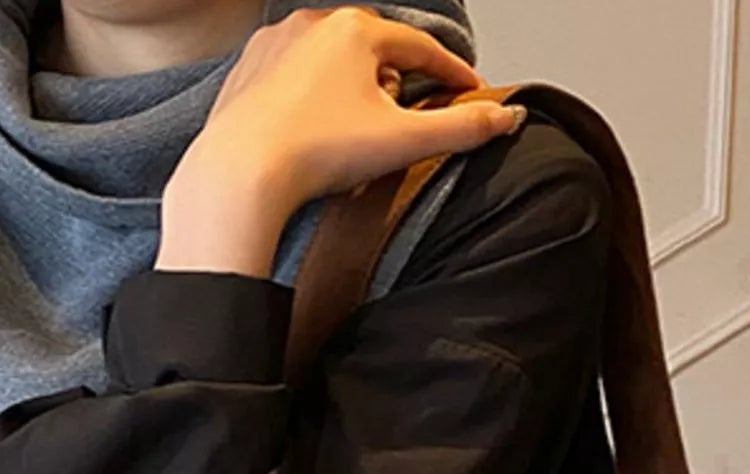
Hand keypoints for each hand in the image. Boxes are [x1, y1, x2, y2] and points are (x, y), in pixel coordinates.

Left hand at [159, 7, 526, 277]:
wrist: (242, 173)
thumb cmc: (314, 152)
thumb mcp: (406, 142)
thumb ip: (462, 130)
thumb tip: (507, 118)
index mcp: (355, 31)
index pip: (421, 48)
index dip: (451, 74)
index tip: (470, 92)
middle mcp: (312, 25)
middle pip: (375, 50)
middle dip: (399, 80)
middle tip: (414, 116)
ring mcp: (276, 45)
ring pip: (333, 61)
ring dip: (357, 87)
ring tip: (365, 129)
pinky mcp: (249, 72)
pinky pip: (297, 78)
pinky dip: (318, 97)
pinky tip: (321, 130)